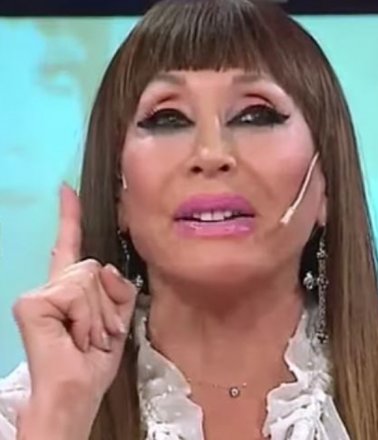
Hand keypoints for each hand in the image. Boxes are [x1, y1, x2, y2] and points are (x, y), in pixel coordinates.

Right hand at [12, 184, 137, 439]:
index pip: (70, 245)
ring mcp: (40, 293)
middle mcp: (52, 285)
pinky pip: (78, 294)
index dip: (70, 217)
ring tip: (88, 338)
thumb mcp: (119, 318)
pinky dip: (87, 318)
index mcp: (71, 287)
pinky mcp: (32, 302)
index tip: (67, 189)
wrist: (78, 389)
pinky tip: (76, 336)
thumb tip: (101, 266)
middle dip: (109, 304)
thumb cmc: (95, 359)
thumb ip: (117, 287)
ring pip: (89, 279)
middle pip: (96, 268)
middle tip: (99, 334)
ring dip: (100, 315)